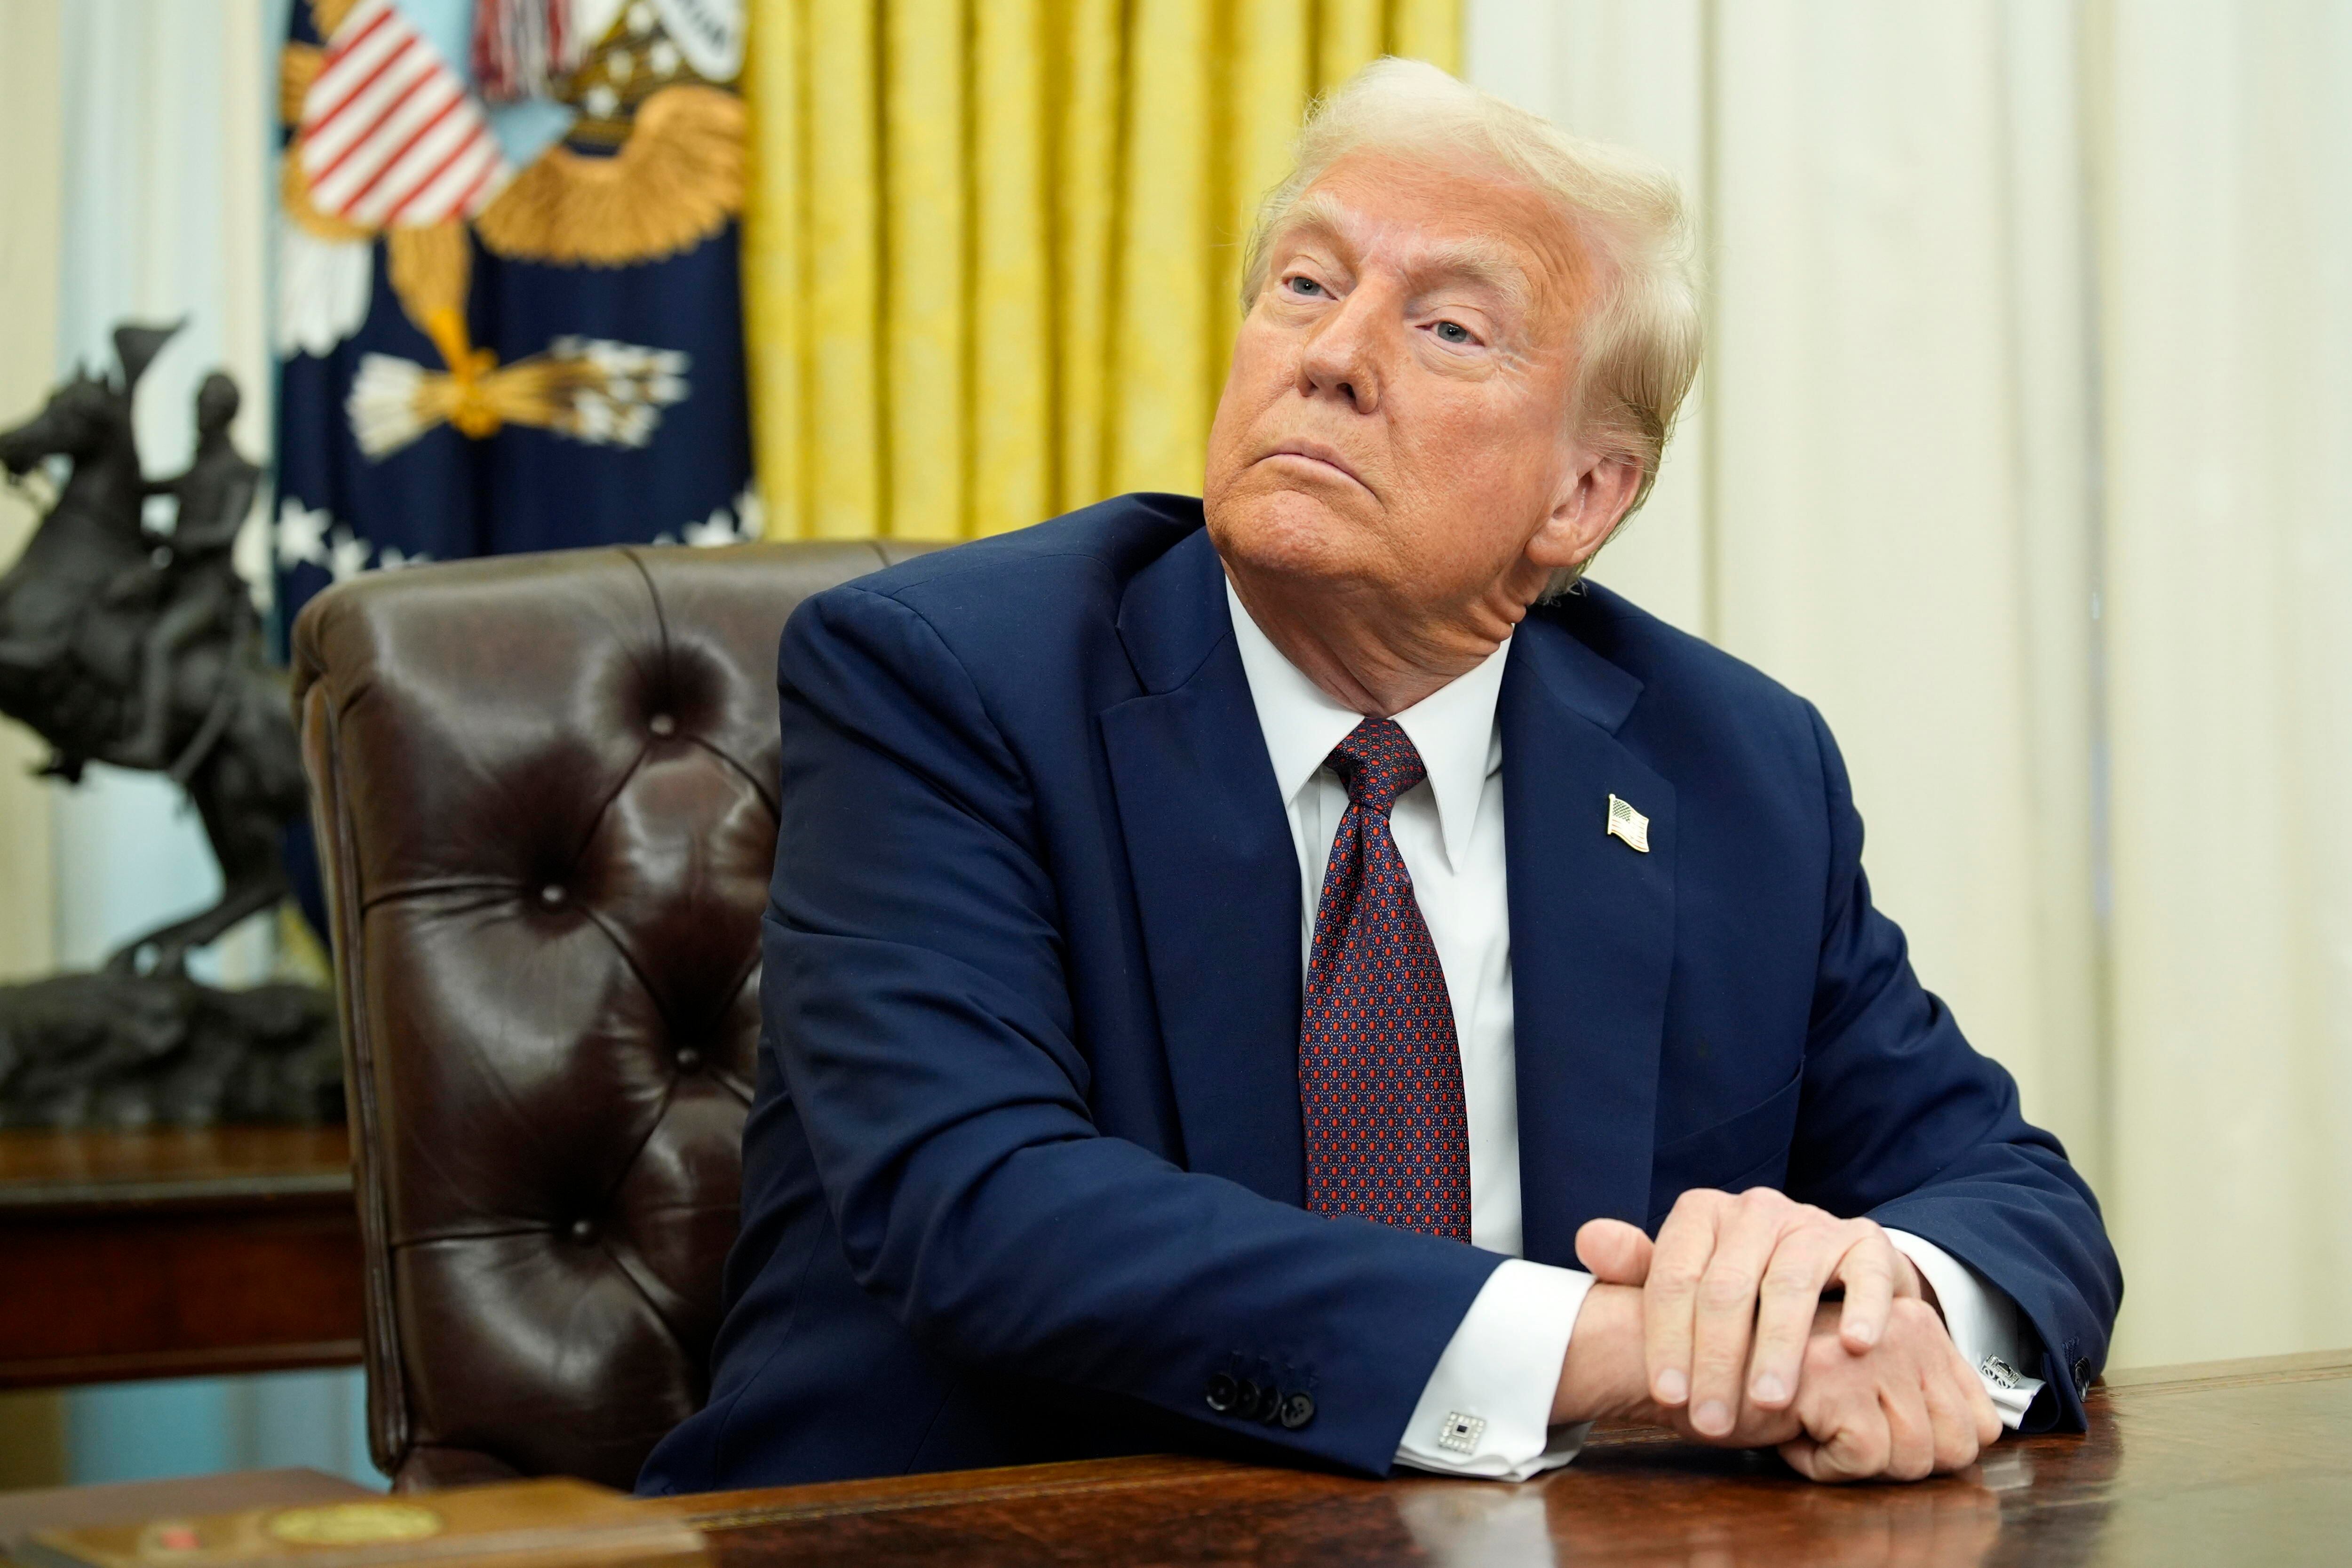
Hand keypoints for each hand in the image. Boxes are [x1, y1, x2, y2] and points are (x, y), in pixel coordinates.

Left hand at [1577, 1189, 1933, 1435]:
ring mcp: (1811, 1222)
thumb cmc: (1742, 1284)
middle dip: (1716, 1360)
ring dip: (1778, 1347)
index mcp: (1701, 1215)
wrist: (1823, 1265)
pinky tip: (1852, 1346)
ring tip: (1769, 1402)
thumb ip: (1637, 1267)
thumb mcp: (1685, 1275)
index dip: (1666, 1339)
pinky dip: (1861, 1309)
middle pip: (1726, 1287)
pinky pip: (1864, 1272)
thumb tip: (1588, 1241)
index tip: (1667, 1396)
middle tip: (1712, 1420)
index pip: (1674, 1277)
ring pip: (1788, 1284)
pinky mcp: (1864, 1241)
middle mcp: (1755, 1210)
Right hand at [1774, 1297, 2001, 1480]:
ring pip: (1914, 1457)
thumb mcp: (1870, 1386)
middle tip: (1841, 1434)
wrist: (1690, 1364)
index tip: (1876, 1433)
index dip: (1930, 1452)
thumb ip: (1922, 1396)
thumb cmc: (1778, 1381)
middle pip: (1957, 1448)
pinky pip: (1864, 1460)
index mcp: (1919, 1323)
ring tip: (1814, 1425)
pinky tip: (1793, 1429)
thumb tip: (1982, 1436)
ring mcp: (1875, 1347)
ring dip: (1856, 1463)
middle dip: (1896, 1464)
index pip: (1981, 1426)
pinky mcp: (1837, 1375)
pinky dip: (1823, 1465)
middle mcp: (1908, 1326)